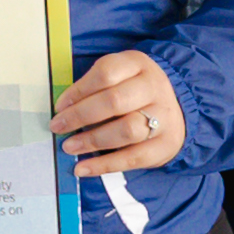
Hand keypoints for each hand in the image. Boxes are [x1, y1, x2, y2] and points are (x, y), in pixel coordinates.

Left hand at [50, 48, 185, 179]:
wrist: (175, 110)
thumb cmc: (134, 93)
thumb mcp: (119, 77)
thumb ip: (95, 88)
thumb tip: (63, 111)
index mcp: (138, 64)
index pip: (107, 72)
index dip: (79, 90)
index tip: (60, 106)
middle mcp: (154, 87)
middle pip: (115, 101)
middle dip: (81, 115)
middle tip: (58, 127)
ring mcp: (164, 116)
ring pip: (126, 130)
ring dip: (92, 140)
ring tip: (69, 147)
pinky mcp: (165, 144)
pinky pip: (132, 157)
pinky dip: (104, 165)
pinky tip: (83, 168)